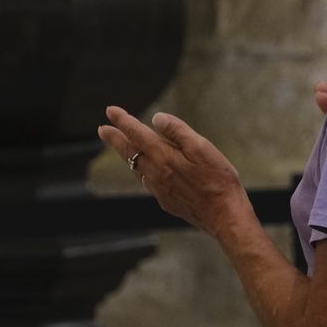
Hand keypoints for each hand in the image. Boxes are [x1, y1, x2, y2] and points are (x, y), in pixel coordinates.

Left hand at [99, 106, 251, 238]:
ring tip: (120, 144)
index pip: (138, 134)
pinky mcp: (166, 200)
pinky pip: (146, 180)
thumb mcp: (202, 148)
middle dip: (115, 138)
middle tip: (102, 128)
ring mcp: (159, 189)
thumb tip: (156, 118)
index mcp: (164, 158)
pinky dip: (139, 168)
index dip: (123, 121)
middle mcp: (156, 174)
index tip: (110, 111)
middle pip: (130, 152)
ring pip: (136, 167)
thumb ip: (178, 131)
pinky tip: (143, 168)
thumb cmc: (218, 180)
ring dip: (126, 154)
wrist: (224, 215)